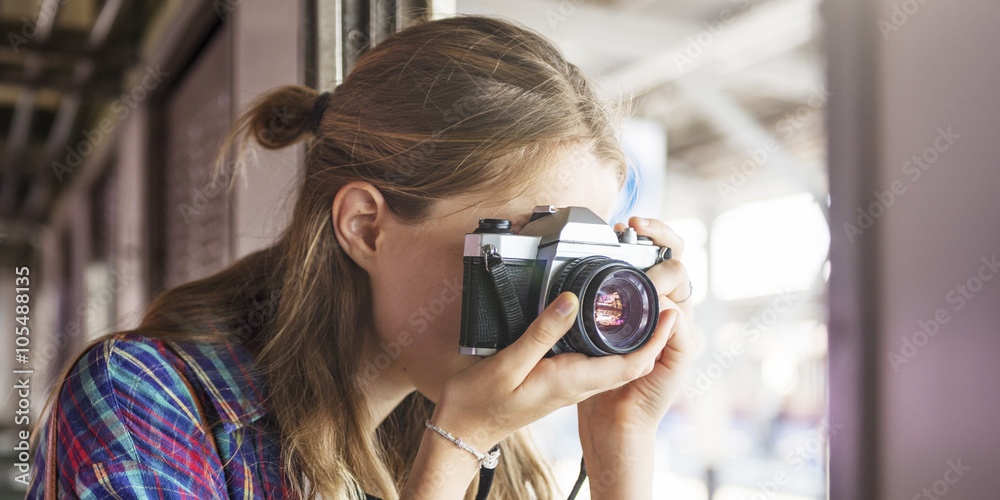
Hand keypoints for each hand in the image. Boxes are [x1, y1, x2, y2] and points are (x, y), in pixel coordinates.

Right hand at [429, 290, 672, 453]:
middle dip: (650, 333)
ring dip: (631, 336)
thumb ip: (542, 333)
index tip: (671, 312)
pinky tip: (600, 322)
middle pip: (628, 360)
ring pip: (613, 360)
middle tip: (660, 297)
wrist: (464, 430)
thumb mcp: (509, 363)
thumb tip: (572, 301)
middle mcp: (577, 384)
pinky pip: (594, 360)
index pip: (630, 363)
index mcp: (572, 380)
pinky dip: (606, 340)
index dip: (655, 340)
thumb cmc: (481, 402)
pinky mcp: (558, 380)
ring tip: (640, 304)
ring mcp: (569, 384)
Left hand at [578, 216, 697, 435]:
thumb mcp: (585, 330)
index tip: (629, 220)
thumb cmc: (597, 376)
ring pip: (683, 287)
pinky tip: (657, 307)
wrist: (611, 421)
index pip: (661, 254)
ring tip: (640, 267)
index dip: (652, 232)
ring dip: (662, 274)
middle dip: (662, 239)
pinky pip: (682, 328)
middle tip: (638, 229)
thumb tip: (569, 269)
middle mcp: (668, 309)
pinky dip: (670, 315)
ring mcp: (679, 330)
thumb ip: (585, 303)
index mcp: (647, 300)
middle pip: (678, 261)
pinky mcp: (681, 354)